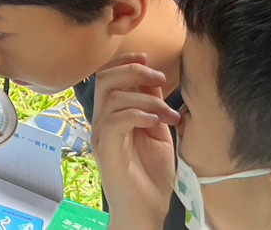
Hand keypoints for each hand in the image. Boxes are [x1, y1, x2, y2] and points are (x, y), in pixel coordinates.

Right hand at [90, 54, 179, 227]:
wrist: (145, 212)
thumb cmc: (151, 177)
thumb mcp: (158, 134)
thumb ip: (153, 108)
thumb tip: (153, 80)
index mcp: (112, 115)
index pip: (106, 76)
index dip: (124, 61)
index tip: (147, 57)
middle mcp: (102, 121)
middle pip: (105, 79)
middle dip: (133, 70)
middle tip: (160, 78)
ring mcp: (102, 135)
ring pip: (113, 97)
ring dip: (145, 98)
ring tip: (169, 114)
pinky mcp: (106, 150)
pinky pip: (115, 121)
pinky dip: (138, 114)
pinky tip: (155, 122)